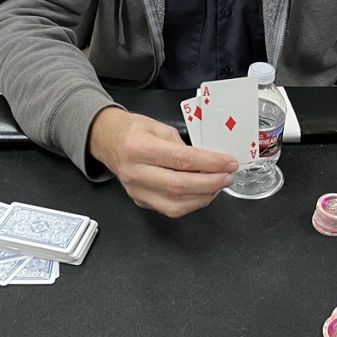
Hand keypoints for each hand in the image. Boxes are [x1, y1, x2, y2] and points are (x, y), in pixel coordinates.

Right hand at [87, 107, 237, 217]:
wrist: (107, 141)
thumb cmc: (133, 131)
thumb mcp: (159, 127)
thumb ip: (182, 146)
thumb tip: (209, 161)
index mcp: (139, 147)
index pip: (181, 160)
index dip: (210, 164)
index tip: (228, 163)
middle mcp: (136, 172)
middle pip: (179, 186)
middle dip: (210, 184)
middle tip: (227, 177)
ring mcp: (137, 190)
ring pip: (175, 205)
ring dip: (203, 197)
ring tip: (217, 185)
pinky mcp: (140, 201)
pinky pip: (170, 209)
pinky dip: (191, 203)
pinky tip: (202, 193)